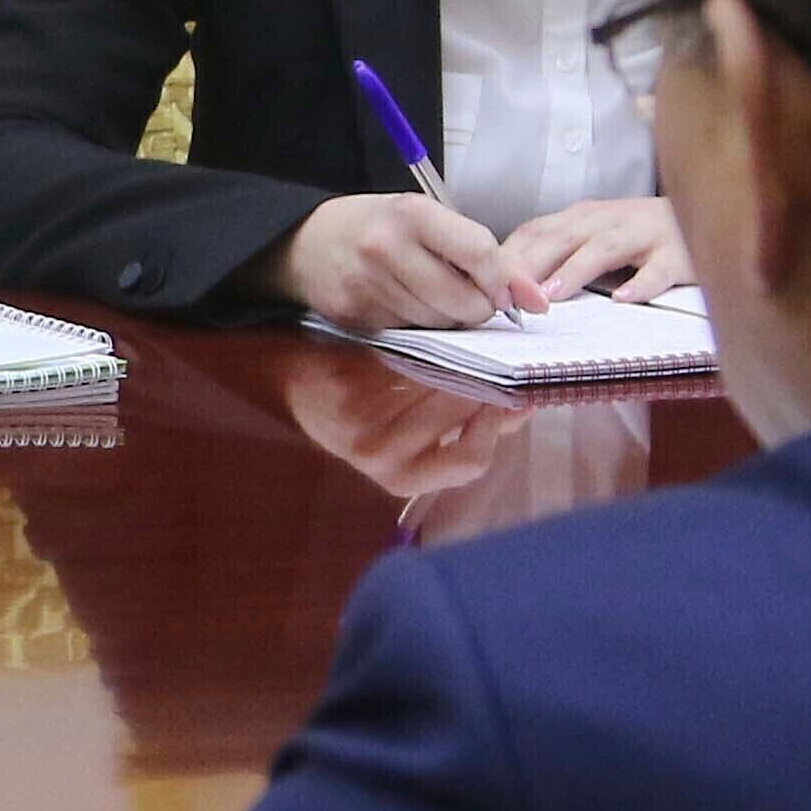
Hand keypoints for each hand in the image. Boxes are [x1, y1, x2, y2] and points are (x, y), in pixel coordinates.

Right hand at [259, 194, 536, 330]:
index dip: (506, 281)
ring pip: (440, 323)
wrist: (304, 242)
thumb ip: (479, 250)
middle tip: (470, 295)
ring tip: (430, 294)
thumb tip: (535, 299)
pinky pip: (410, 333)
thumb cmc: (377, 227)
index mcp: (411, 213)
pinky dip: (417, 324)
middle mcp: (386, 247)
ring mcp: (367, 284)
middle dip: (479, 307)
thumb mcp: (426, 219)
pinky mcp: (355, 315)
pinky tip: (402, 303)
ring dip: (448, 318)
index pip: (480, 253)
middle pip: (464, 300)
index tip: (517, 296)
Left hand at [281, 358, 524, 505]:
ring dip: (463, 359)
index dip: (499, 426)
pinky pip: (407, 359)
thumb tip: (520, 407)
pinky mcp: (347, 389)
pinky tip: (438, 333)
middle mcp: (383, 459)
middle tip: (508, 356)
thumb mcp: (409, 431)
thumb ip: (464, 426)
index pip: (471, 460)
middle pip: (460, 414)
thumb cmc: (361, 406)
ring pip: (440, 384)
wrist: (291, 381)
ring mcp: (361, 426)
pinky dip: (429, 344)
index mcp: (403, 478)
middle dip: (488, 382)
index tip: (519, 395)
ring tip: (477, 343)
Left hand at [500, 196, 691, 304]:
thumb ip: (558, 255)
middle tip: (504, 295)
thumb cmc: (644, 236)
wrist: (711, 211)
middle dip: (530, 265)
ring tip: (551, 295)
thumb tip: (509, 286)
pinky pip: (659, 269)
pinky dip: (642, 283)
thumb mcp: (594, 238)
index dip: (508, 257)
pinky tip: (625, 299)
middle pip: (562, 237)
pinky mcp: (678, 253)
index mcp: (583, 218)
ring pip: (604, 247)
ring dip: (575, 270)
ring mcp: (644, 233)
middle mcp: (608, 220)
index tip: (482, 285)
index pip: (535, 232)